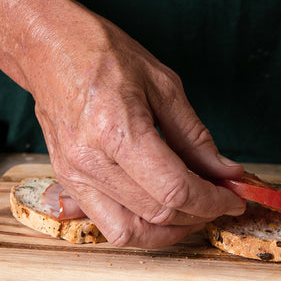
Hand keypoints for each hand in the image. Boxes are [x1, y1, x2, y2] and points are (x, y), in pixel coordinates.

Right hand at [24, 0, 244, 247]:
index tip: (233, 199)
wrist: (47, 48)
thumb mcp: (163, 86)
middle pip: (158, 213)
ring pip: (132, 232)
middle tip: (219, 200)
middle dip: (200, 214)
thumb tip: (225, 172)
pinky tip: (160, 212)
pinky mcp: (67, 182)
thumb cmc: (103, 55)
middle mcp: (92, 161)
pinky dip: (141, 228)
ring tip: (193, 213)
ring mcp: (75, 176)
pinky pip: (108, 227)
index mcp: (118, 130)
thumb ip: (196, 137)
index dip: (212, 201)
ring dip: (170, 231)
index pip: (175, 189)